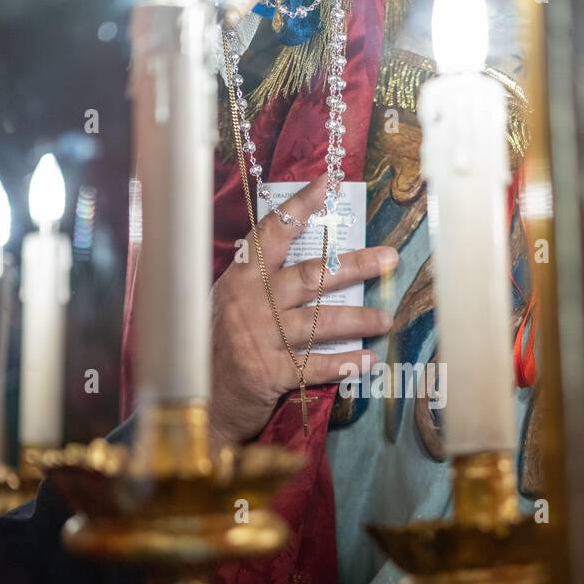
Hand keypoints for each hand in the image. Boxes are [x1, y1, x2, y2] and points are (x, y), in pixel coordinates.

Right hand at [208, 178, 395, 449]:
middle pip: (311, 274)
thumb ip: (260, 286)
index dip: (301, 207)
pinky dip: (344, 363)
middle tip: (389, 258)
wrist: (195, 400)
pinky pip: (316, 364)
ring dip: (359, 318)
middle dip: (355, 265)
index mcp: (241, 279)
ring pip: (321, 320)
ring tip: (386, 318)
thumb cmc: (214, 349)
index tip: (329, 183)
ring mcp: (260, 337)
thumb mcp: (228, 307)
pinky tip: (367, 360)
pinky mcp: (269, 372)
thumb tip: (308, 266)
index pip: (273, 233)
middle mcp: (252, 302)